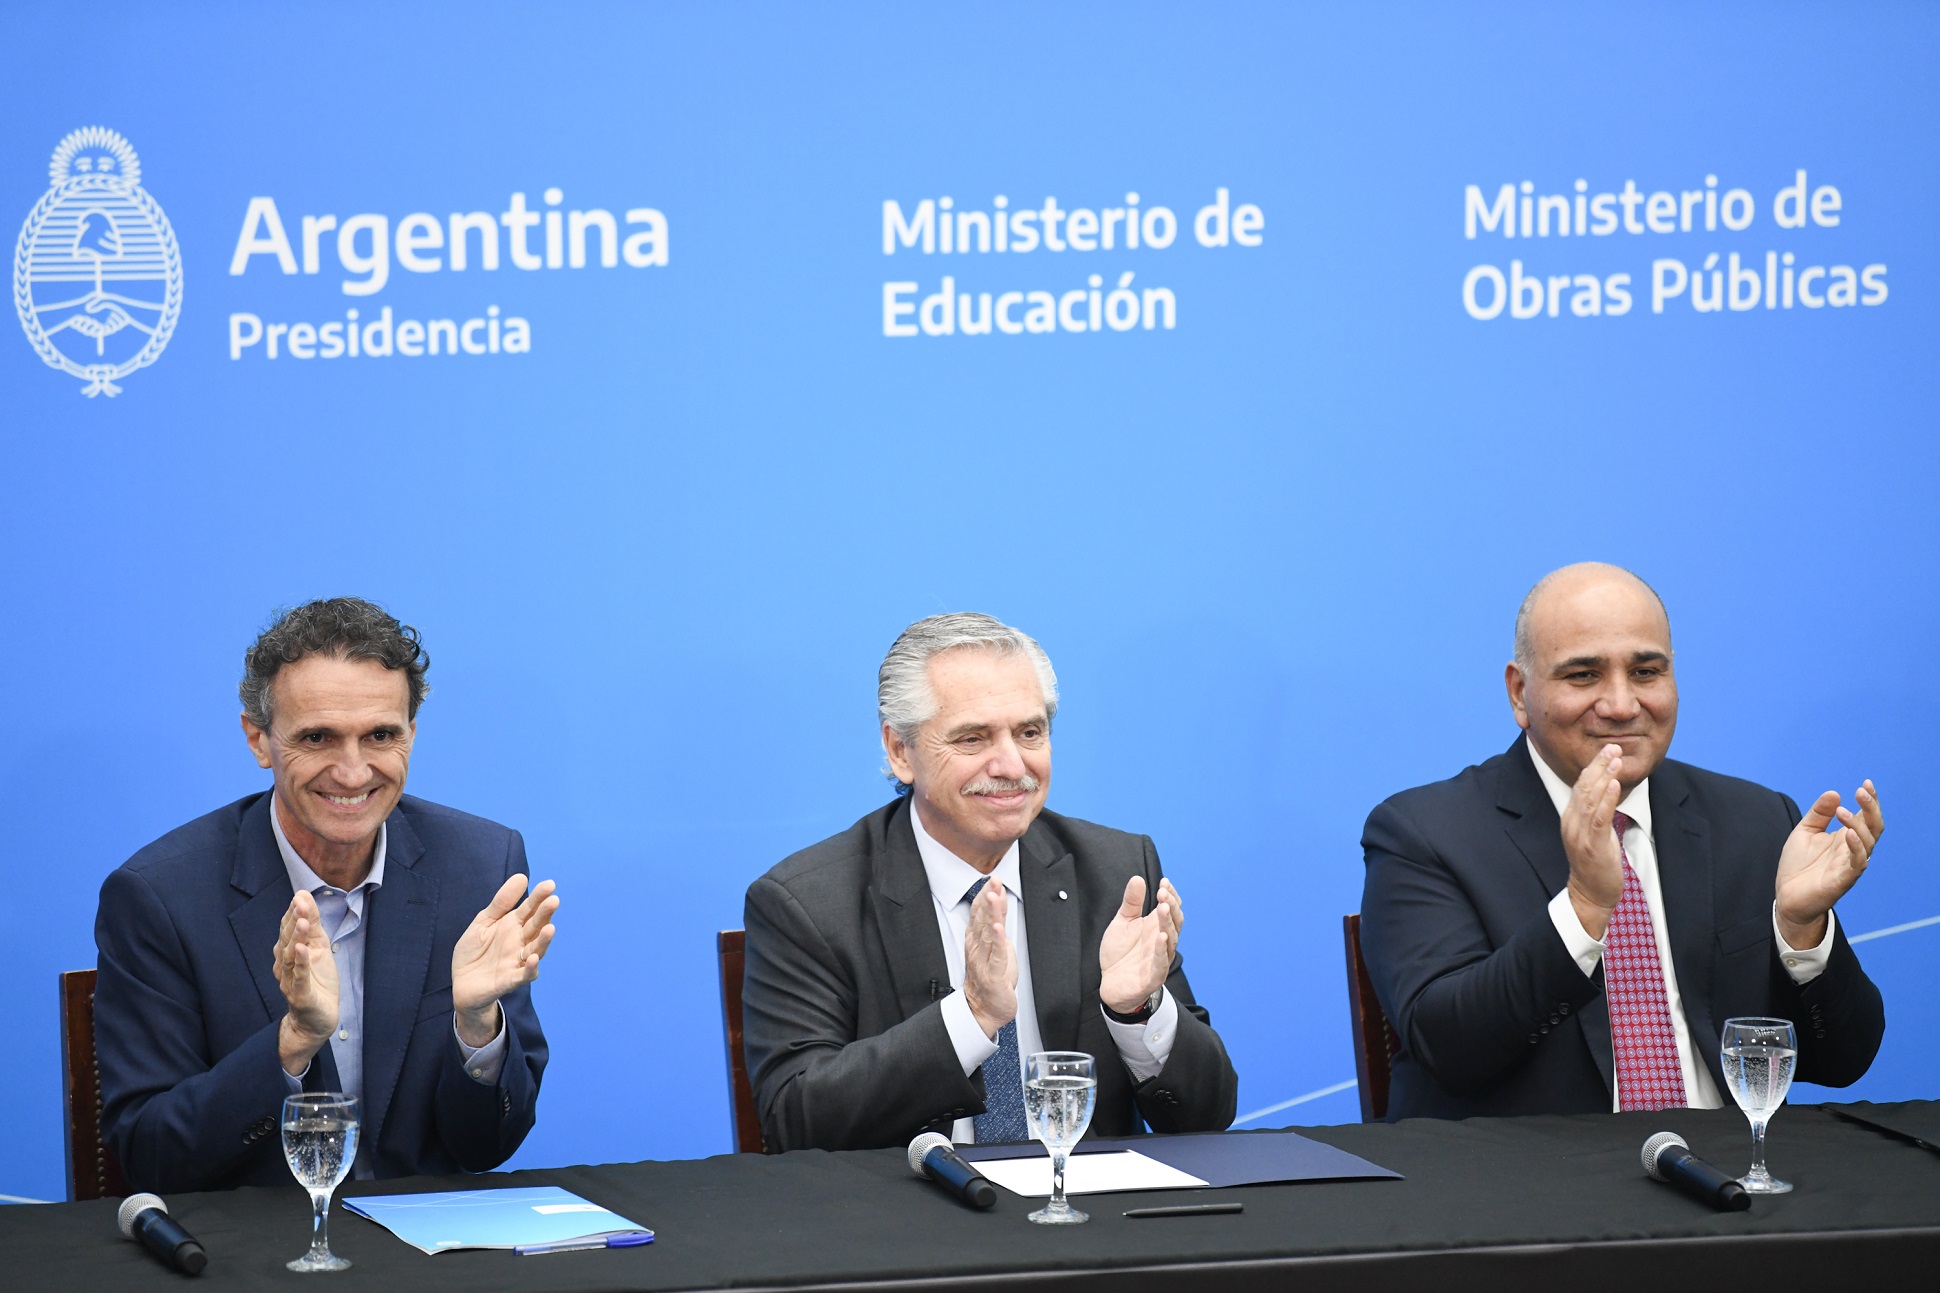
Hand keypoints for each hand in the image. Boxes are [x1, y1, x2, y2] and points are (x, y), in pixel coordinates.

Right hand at [273, 891, 338, 1074]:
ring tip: (302, 922)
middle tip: (300, 903)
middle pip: (287, 940)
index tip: (300, 895)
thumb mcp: (319, 947)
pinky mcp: (300, 996)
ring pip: (291, 958)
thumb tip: (303, 895)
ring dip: (296, 938)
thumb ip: (313, 924)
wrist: (318, 1019)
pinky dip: (301, 963)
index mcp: (289, 953)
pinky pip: (299, 978)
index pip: (288, 929)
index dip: (293, 913)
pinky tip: (303, 949)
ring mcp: (290, 981)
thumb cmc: (317, 981)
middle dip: (294, 921)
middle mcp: (285, 966)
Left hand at [452, 875, 558, 1046]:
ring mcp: (517, 961)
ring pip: (536, 950)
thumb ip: (501, 902)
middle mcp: (520, 942)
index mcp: (513, 926)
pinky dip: (530, 968)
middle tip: (554, 900)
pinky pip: (524, 975)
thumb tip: (521, 876)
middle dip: (545, 914)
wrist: (461, 984)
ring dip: (544, 941)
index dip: (539, 897)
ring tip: (550, 928)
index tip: (549, 884)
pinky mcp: (510, 980)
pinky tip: (533, 958)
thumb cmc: (474, 952)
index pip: (530, 909)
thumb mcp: (483, 922)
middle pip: (536, 927)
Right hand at [961, 879, 1017, 1039]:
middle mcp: (977, 949)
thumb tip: (999, 907)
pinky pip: (996, 956)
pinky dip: (997, 941)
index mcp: (976, 941)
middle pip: (983, 919)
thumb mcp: (995, 948)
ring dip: (992, 914)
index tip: (993, 879)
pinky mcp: (993, 976)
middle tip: (993, 880)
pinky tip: (998, 928)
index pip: (980, 914)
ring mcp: (983, 962)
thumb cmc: (990, 979)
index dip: (986, 895)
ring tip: (994, 896)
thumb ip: (996, 928)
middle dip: (989, 898)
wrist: (983, 1010)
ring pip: (988, 933)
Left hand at [1098, 876, 1179, 1014]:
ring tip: (1162, 907)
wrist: (1111, 984)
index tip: (1164, 882)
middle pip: (1175, 922)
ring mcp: (1160, 958)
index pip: (1171, 908)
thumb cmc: (1120, 953)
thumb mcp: (1122, 923)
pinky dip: (1162, 950)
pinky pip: (1161, 962)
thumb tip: (1137, 878)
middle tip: (1163, 892)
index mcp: (1156, 927)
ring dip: (1168, 923)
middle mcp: (1161, 941)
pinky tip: (1161, 937)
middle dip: (1170, 906)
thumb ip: (1131, 903)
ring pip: (1171, 939)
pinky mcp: (1153, 976)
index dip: (1171, 895)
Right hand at [1561, 744, 1625, 940]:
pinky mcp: (1592, 846)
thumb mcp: (1593, 834)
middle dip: (1598, 765)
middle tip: (1612, 747)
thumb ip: (1595, 813)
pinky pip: (1599, 818)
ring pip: (1590, 799)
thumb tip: (1607, 792)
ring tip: (1615, 759)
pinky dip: (1607, 799)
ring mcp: (1580, 835)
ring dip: (1604, 776)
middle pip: (1583, 787)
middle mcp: (1571, 823)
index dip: (1593, 767)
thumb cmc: (1595, 865)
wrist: (1590, 894)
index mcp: (1570, 818)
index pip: (1580, 786)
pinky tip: (1615, 784)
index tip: (1607, 750)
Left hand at [1775, 781, 1881, 948]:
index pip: (1866, 816)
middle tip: (1861, 792)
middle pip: (1874, 827)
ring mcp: (1850, 864)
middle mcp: (1853, 850)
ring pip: (1868, 843)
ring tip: (1843, 811)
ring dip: (1858, 825)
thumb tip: (1834, 793)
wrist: (1788, 895)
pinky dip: (1857, 848)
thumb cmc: (1799, 864)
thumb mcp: (1805, 832)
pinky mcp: (1843, 880)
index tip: (1866, 783)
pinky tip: (1849, 835)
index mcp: (1846, 837)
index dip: (1870, 800)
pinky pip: (1857, 863)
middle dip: (1871, 808)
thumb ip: (1819, 813)